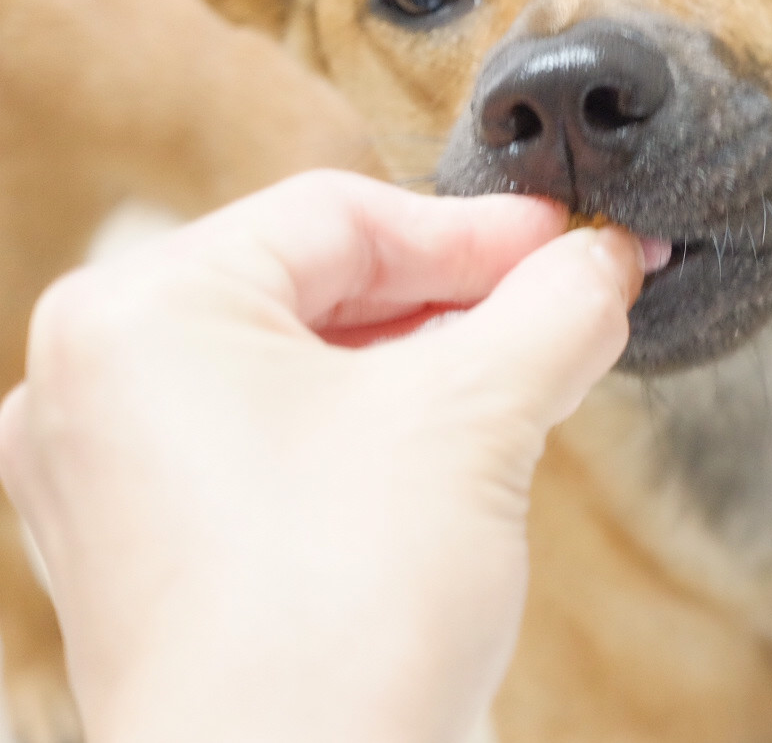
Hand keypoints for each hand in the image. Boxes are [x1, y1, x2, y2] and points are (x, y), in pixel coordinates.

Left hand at [0, 170, 643, 742]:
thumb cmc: (341, 616)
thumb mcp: (476, 420)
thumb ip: (554, 311)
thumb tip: (608, 258)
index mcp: (139, 317)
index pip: (339, 217)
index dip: (477, 230)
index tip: (574, 244)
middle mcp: (101, 389)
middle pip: (319, 290)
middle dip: (460, 301)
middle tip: (565, 306)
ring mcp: (118, 479)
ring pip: (305, 370)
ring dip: (429, 365)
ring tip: (532, 374)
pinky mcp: (158, 554)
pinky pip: (280, 446)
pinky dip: (377, 432)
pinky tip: (461, 448)